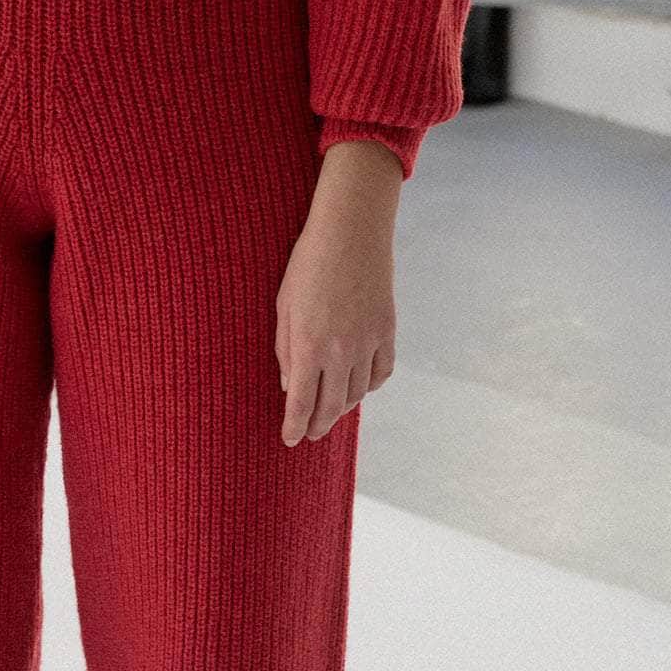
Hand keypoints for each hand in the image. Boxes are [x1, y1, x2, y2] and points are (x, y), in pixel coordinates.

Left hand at [276, 139, 399, 445]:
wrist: (352, 230)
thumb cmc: (308, 263)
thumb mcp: (284, 306)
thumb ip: (285, 351)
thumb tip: (290, 387)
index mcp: (309, 346)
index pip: (301, 403)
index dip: (294, 427)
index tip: (289, 440)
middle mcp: (341, 351)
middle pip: (331, 407)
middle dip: (318, 426)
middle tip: (310, 435)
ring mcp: (368, 342)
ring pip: (357, 393)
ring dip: (341, 409)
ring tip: (330, 414)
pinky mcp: (387, 330)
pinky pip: (381, 373)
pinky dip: (369, 386)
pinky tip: (358, 387)